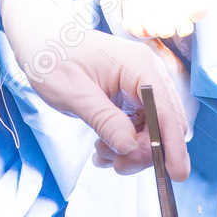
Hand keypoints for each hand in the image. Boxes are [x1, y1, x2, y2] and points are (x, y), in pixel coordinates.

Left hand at [31, 31, 190, 178]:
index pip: (166, 112)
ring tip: (101, 153)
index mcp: (139, 67)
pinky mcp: (131, 97)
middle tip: (117, 165)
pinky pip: (138, 128)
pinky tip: (102, 149)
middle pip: (165, 125)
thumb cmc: (52, 59)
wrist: (39, 41)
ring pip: (152, 131)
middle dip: (146, 152)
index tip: (177, 175)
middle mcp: (147, 75)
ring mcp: (140, 86)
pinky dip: (123, 145)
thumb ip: (104, 121)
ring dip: (131, 151)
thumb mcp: (74, 94)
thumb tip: (129, 147)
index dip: (174, 146)